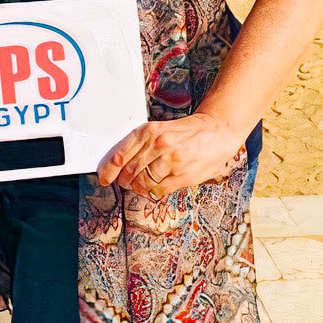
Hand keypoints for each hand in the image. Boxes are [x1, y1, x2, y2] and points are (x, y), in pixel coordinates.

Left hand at [96, 113, 245, 198]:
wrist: (218, 131)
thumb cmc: (187, 132)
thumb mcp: (161, 129)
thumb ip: (142, 145)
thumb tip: (120, 163)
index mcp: (149, 131)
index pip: (121, 153)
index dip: (109, 168)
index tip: (104, 177)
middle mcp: (158, 145)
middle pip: (129, 171)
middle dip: (123, 180)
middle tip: (125, 182)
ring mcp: (171, 161)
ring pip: (142, 183)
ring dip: (137, 188)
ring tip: (140, 186)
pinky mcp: (182, 175)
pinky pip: (158, 191)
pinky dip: (151, 193)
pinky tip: (154, 189)